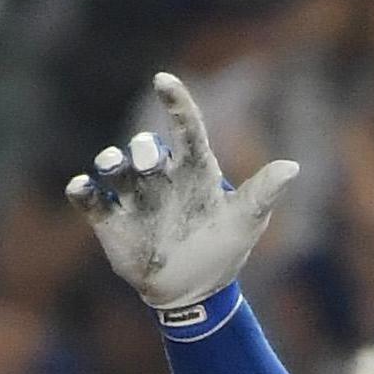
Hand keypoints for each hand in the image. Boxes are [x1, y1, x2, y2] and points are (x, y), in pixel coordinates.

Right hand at [66, 73, 298, 310]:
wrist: (192, 293)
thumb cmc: (222, 251)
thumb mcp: (245, 224)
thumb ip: (262, 195)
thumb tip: (293, 167)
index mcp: (194, 171)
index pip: (186, 130)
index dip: (176, 104)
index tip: (164, 80)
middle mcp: (160, 177)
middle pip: (145, 148)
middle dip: (143, 148)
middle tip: (149, 159)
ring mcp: (132, 196)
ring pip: (113, 167)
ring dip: (109, 161)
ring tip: (111, 165)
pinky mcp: (109, 219)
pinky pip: (89, 198)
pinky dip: (82, 190)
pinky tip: (81, 187)